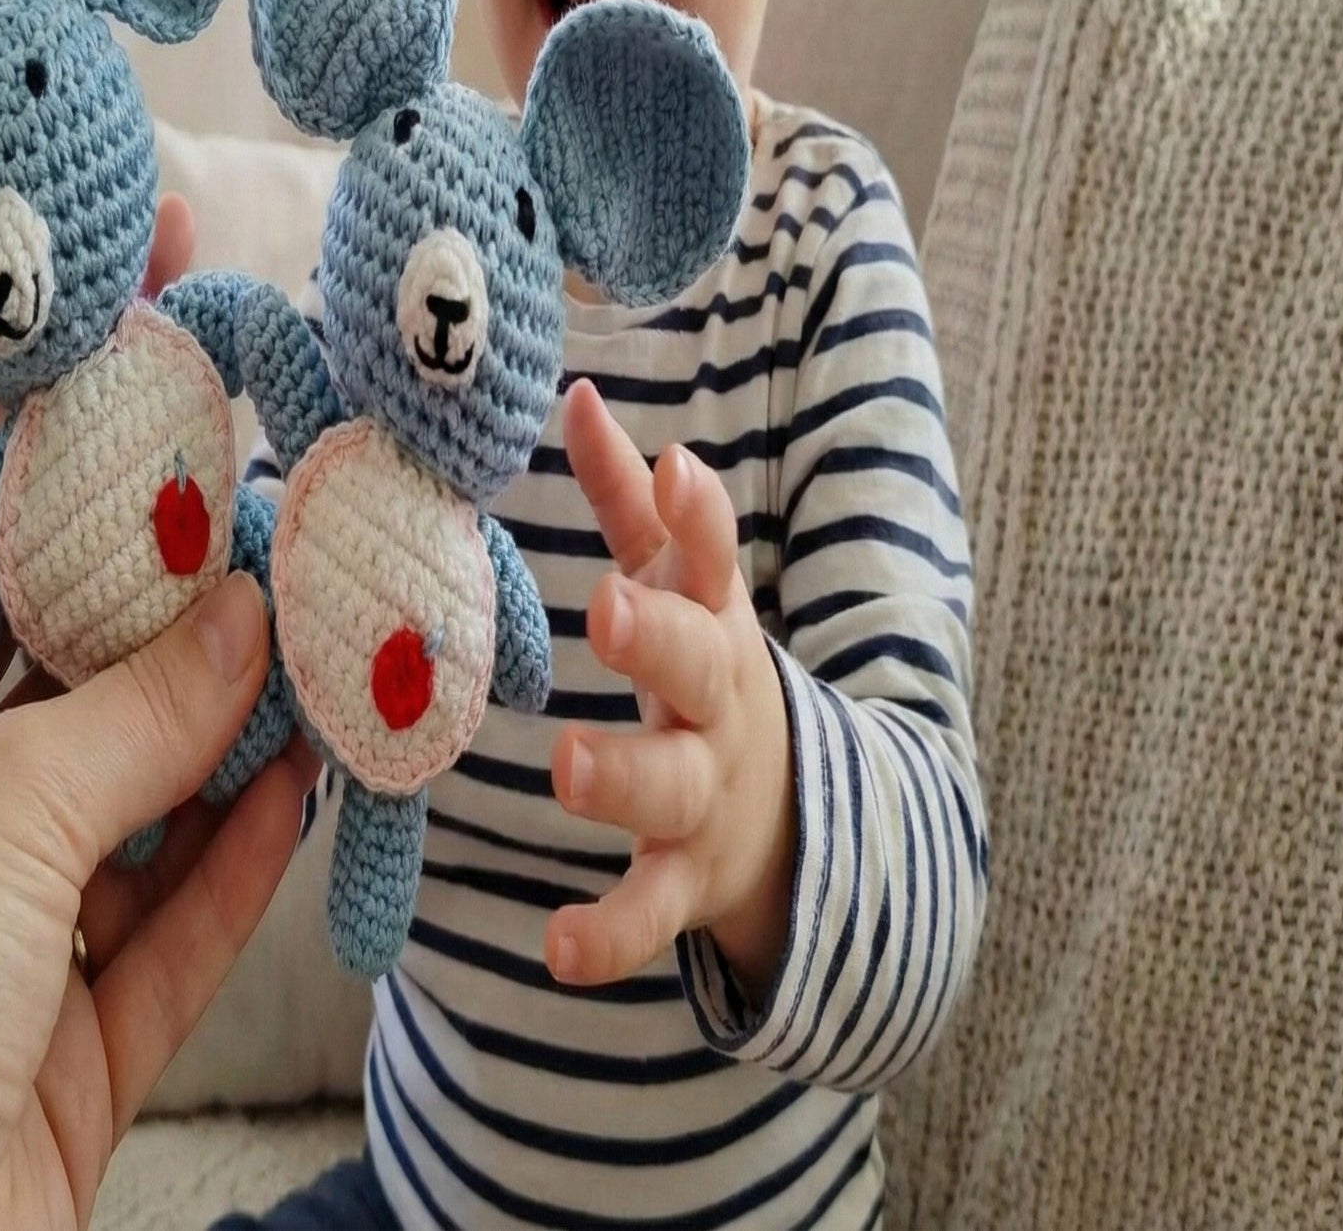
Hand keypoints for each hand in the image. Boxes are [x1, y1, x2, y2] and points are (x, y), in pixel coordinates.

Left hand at [0, 553, 314, 1230]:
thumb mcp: (8, 806)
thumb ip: (139, 710)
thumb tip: (248, 615)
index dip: (84, 545)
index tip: (188, 493)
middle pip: (96, 710)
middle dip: (190, 655)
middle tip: (291, 586)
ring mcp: (28, 933)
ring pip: (155, 819)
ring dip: (235, 758)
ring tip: (324, 679)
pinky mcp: (87, 1036)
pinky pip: (183, 927)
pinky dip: (243, 864)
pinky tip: (301, 796)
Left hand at [546, 379, 796, 996]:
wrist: (784, 813)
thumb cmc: (701, 667)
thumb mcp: (675, 581)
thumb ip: (624, 495)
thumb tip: (574, 394)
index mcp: (711, 621)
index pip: (710, 557)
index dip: (696, 514)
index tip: (677, 467)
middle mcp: (717, 702)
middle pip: (698, 665)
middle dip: (657, 636)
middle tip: (608, 610)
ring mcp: (706, 794)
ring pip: (671, 787)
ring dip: (625, 777)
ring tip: (570, 770)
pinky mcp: (686, 880)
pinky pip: (650, 912)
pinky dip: (611, 935)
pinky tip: (559, 948)